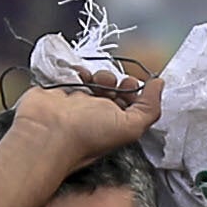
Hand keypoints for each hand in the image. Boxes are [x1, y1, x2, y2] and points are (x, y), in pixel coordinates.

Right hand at [11, 71, 163, 169]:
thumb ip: (150, 107)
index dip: (136, 92)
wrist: (46, 131)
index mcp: (116, 125)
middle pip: (116, 90)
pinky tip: (80, 75)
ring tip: (96, 81)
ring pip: (98, 81)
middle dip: (118, 82)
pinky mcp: (63, 91)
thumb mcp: (129, 127)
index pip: (133, 104)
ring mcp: (80, 103)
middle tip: (113, 84)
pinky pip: (77, 75)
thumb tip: (160, 84)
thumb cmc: (87, 134)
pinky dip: (80, 72)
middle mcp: (99, 115)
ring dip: (102, 76)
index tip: (132, 84)